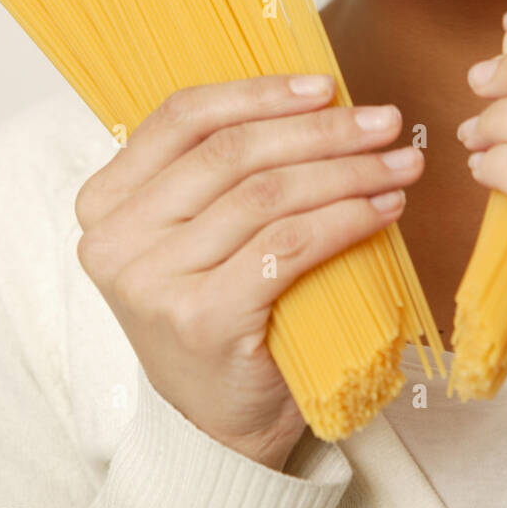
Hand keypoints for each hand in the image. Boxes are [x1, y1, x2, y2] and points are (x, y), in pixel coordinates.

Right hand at [75, 74, 420, 469]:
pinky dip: (346, 219)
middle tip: (385, 121)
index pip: (183, 117)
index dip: (259, 92)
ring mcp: (152, 282)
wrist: (217, 422)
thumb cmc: (220, 310)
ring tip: (400, 163)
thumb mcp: (200, 230)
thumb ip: (227, 168)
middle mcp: (116, 238)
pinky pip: (289, 245)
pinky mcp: (200, 319)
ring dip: (347, 171)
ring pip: (267, 194)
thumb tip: (318, 95)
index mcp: (106, 200)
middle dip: (320, 129)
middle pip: (232, 152)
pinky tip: (384, 209)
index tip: (325, 85)